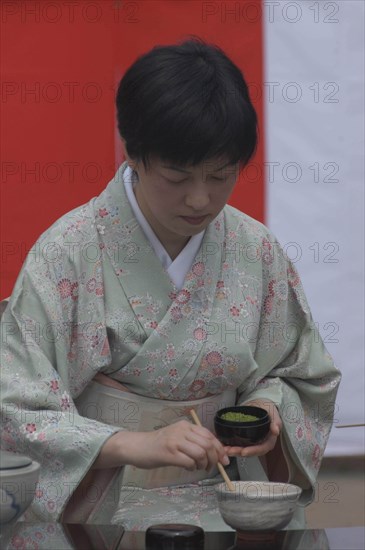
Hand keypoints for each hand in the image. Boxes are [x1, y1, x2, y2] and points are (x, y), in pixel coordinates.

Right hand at [94, 420, 229, 470]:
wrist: (137, 446)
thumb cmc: (159, 444)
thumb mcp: (178, 437)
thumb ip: (193, 441)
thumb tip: (214, 453)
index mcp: (186, 425)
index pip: (209, 435)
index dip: (220, 449)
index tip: (224, 460)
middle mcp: (181, 431)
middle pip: (207, 444)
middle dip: (213, 459)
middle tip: (210, 467)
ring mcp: (175, 441)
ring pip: (200, 453)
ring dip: (203, 464)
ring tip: (197, 467)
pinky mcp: (168, 453)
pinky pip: (189, 462)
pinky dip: (192, 468)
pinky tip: (187, 468)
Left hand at [224, 399, 281, 457]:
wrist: (259, 402)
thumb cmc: (267, 407)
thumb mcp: (272, 412)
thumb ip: (275, 421)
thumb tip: (276, 430)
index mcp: (269, 439)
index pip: (262, 448)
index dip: (253, 451)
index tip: (244, 452)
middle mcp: (261, 442)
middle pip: (251, 451)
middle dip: (240, 452)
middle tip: (229, 451)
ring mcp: (253, 441)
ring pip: (244, 450)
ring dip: (234, 451)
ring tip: (225, 449)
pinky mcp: (246, 438)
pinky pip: (239, 444)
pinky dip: (232, 446)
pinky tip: (224, 445)